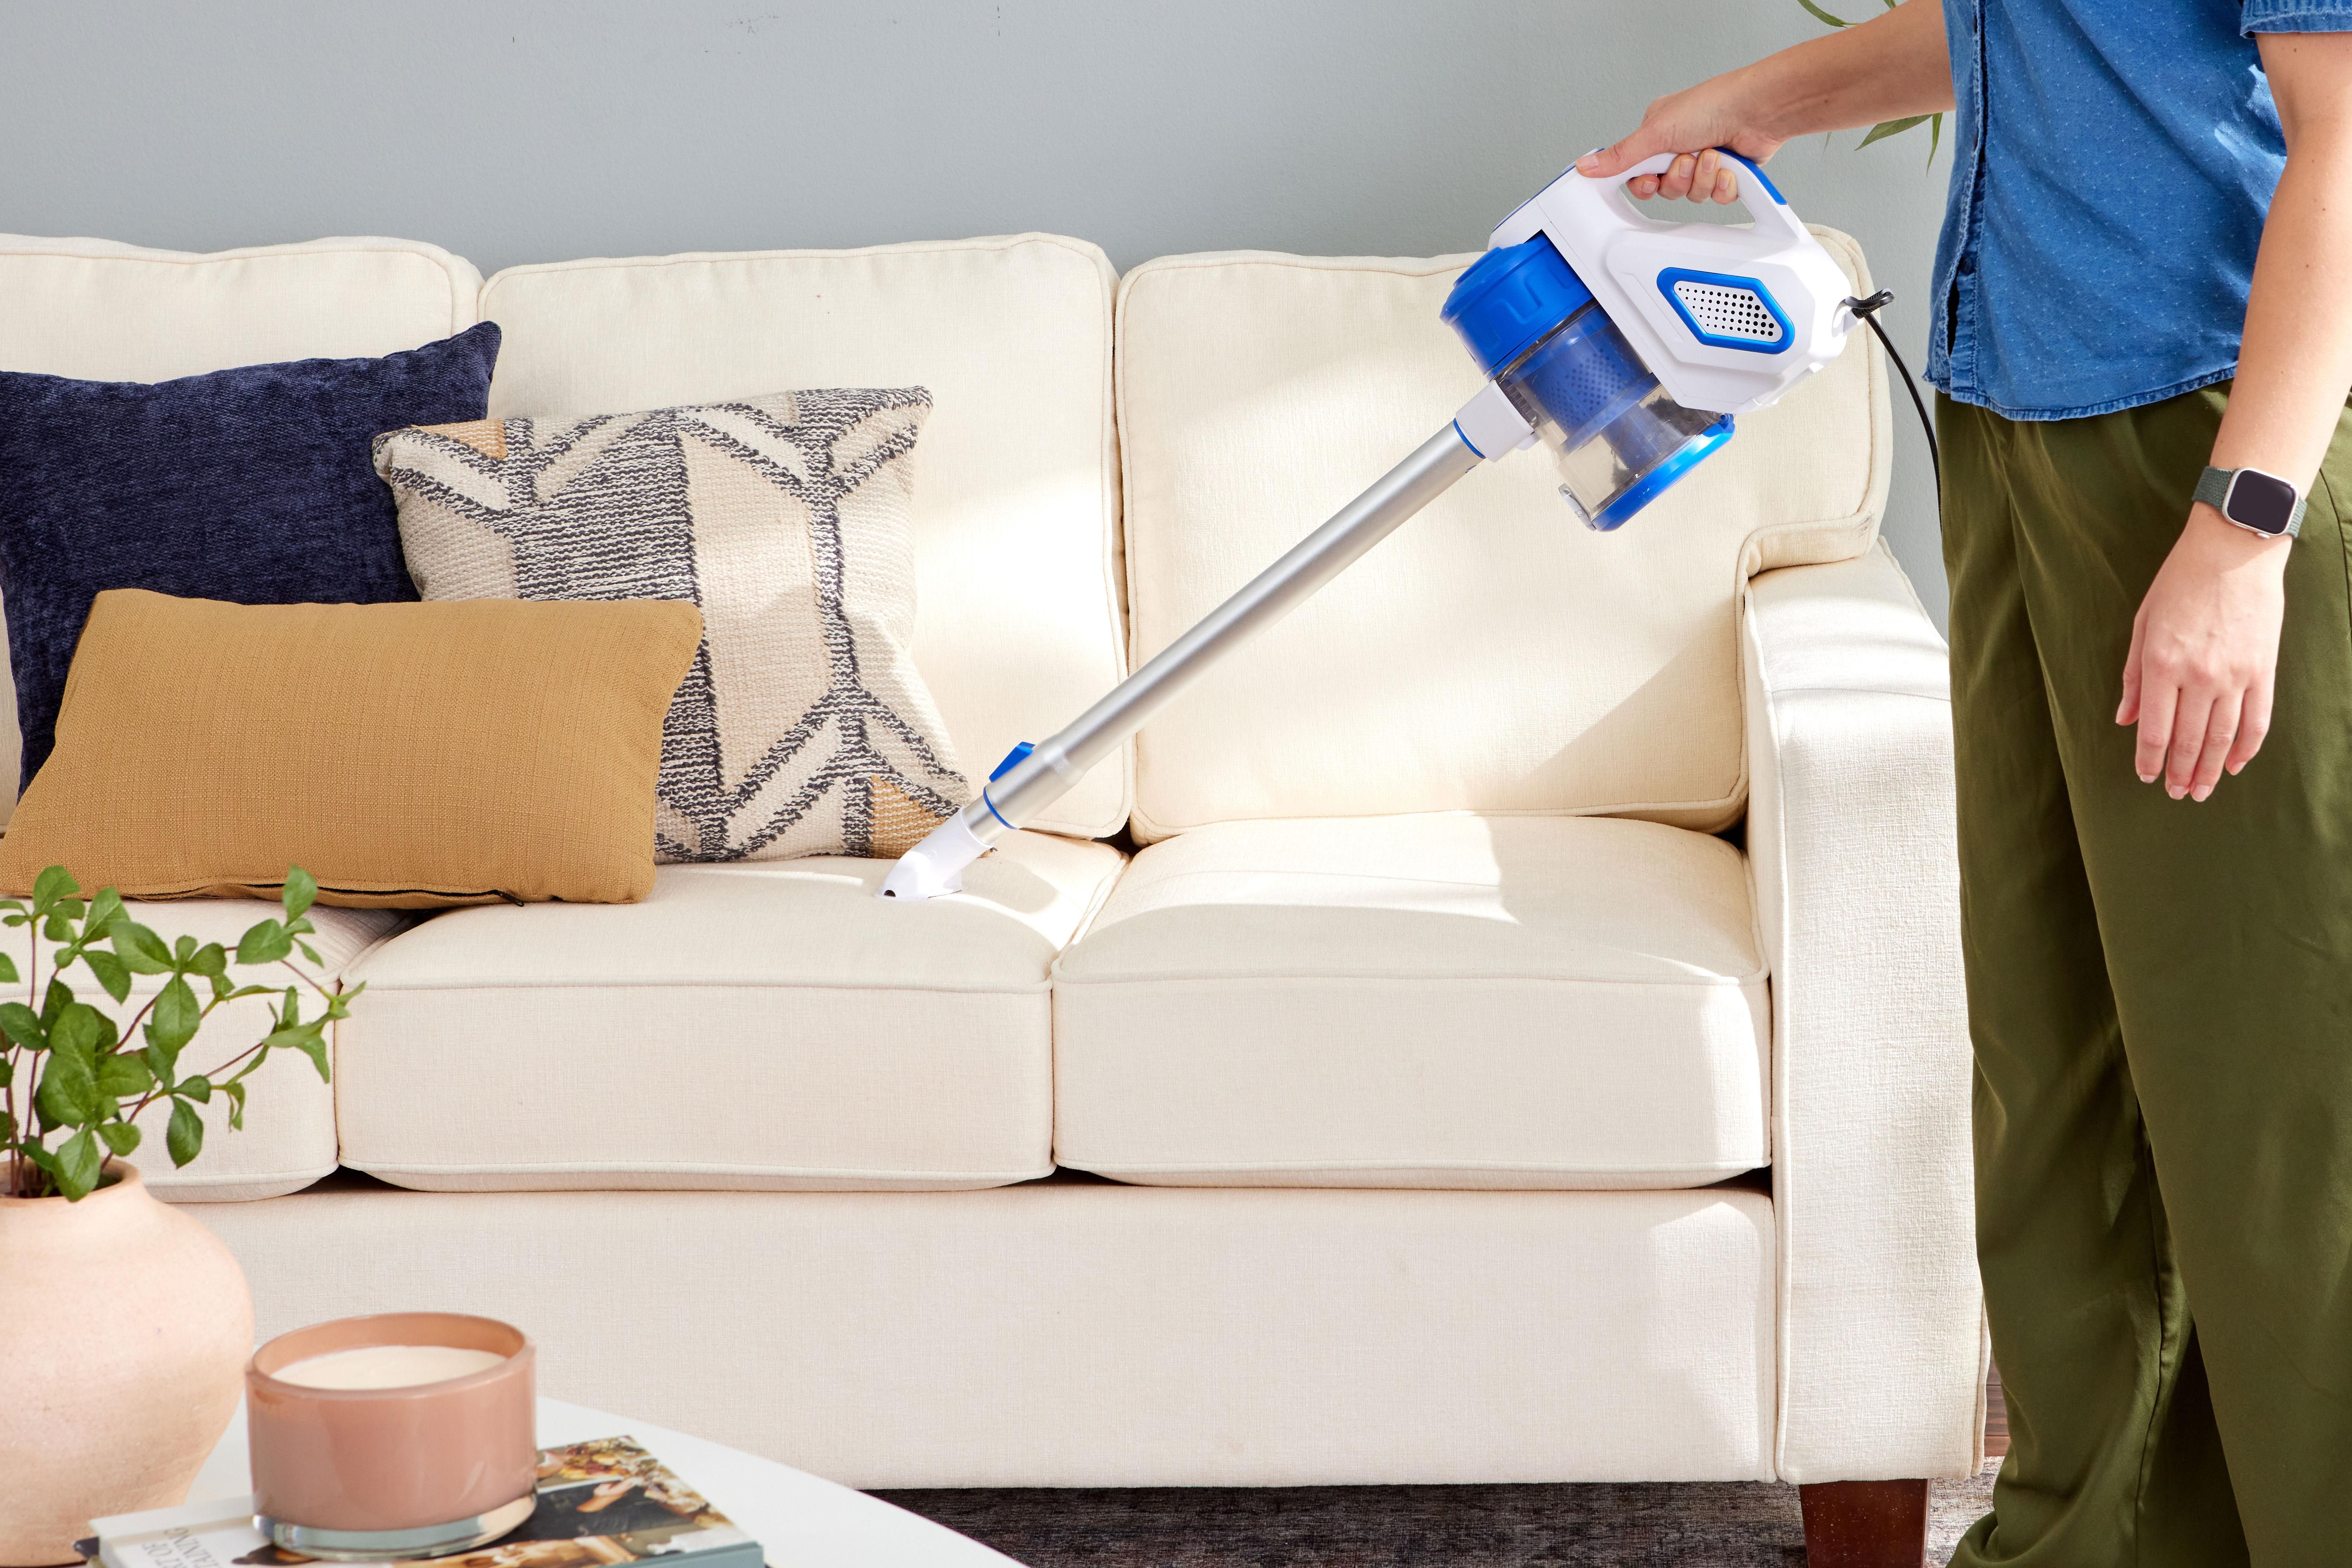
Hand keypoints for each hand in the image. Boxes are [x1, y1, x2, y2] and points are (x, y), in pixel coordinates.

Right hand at [1575, 71, 1786, 202]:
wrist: (1758, 110)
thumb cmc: (1712, 105)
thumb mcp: (1655, 132)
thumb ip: (1620, 156)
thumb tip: (1586, 166)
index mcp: (1657, 134)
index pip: (1638, 173)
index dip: (1644, 183)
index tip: (1650, 180)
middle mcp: (1680, 148)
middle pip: (1665, 189)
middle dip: (1678, 179)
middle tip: (1686, 161)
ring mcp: (1704, 162)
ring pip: (1691, 194)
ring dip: (1702, 178)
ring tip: (1712, 154)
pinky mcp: (1727, 174)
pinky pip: (1716, 196)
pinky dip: (1722, 183)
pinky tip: (1728, 166)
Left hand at [2115, 504, 2288, 799]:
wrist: (2233, 550)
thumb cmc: (2179, 583)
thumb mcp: (2142, 625)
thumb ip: (2133, 676)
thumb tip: (2124, 719)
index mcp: (2162, 665)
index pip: (2153, 730)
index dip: (2148, 760)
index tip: (2146, 777)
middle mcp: (2198, 676)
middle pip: (2187, 740)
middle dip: (2179, 772)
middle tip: (2176, 794)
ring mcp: (2235, 674)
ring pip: (2222, 737)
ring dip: (2210, 769)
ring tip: (2200, 790)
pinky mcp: (2263, 668)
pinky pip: (2258, 719)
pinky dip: (2246, 747)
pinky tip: (2235, 764)